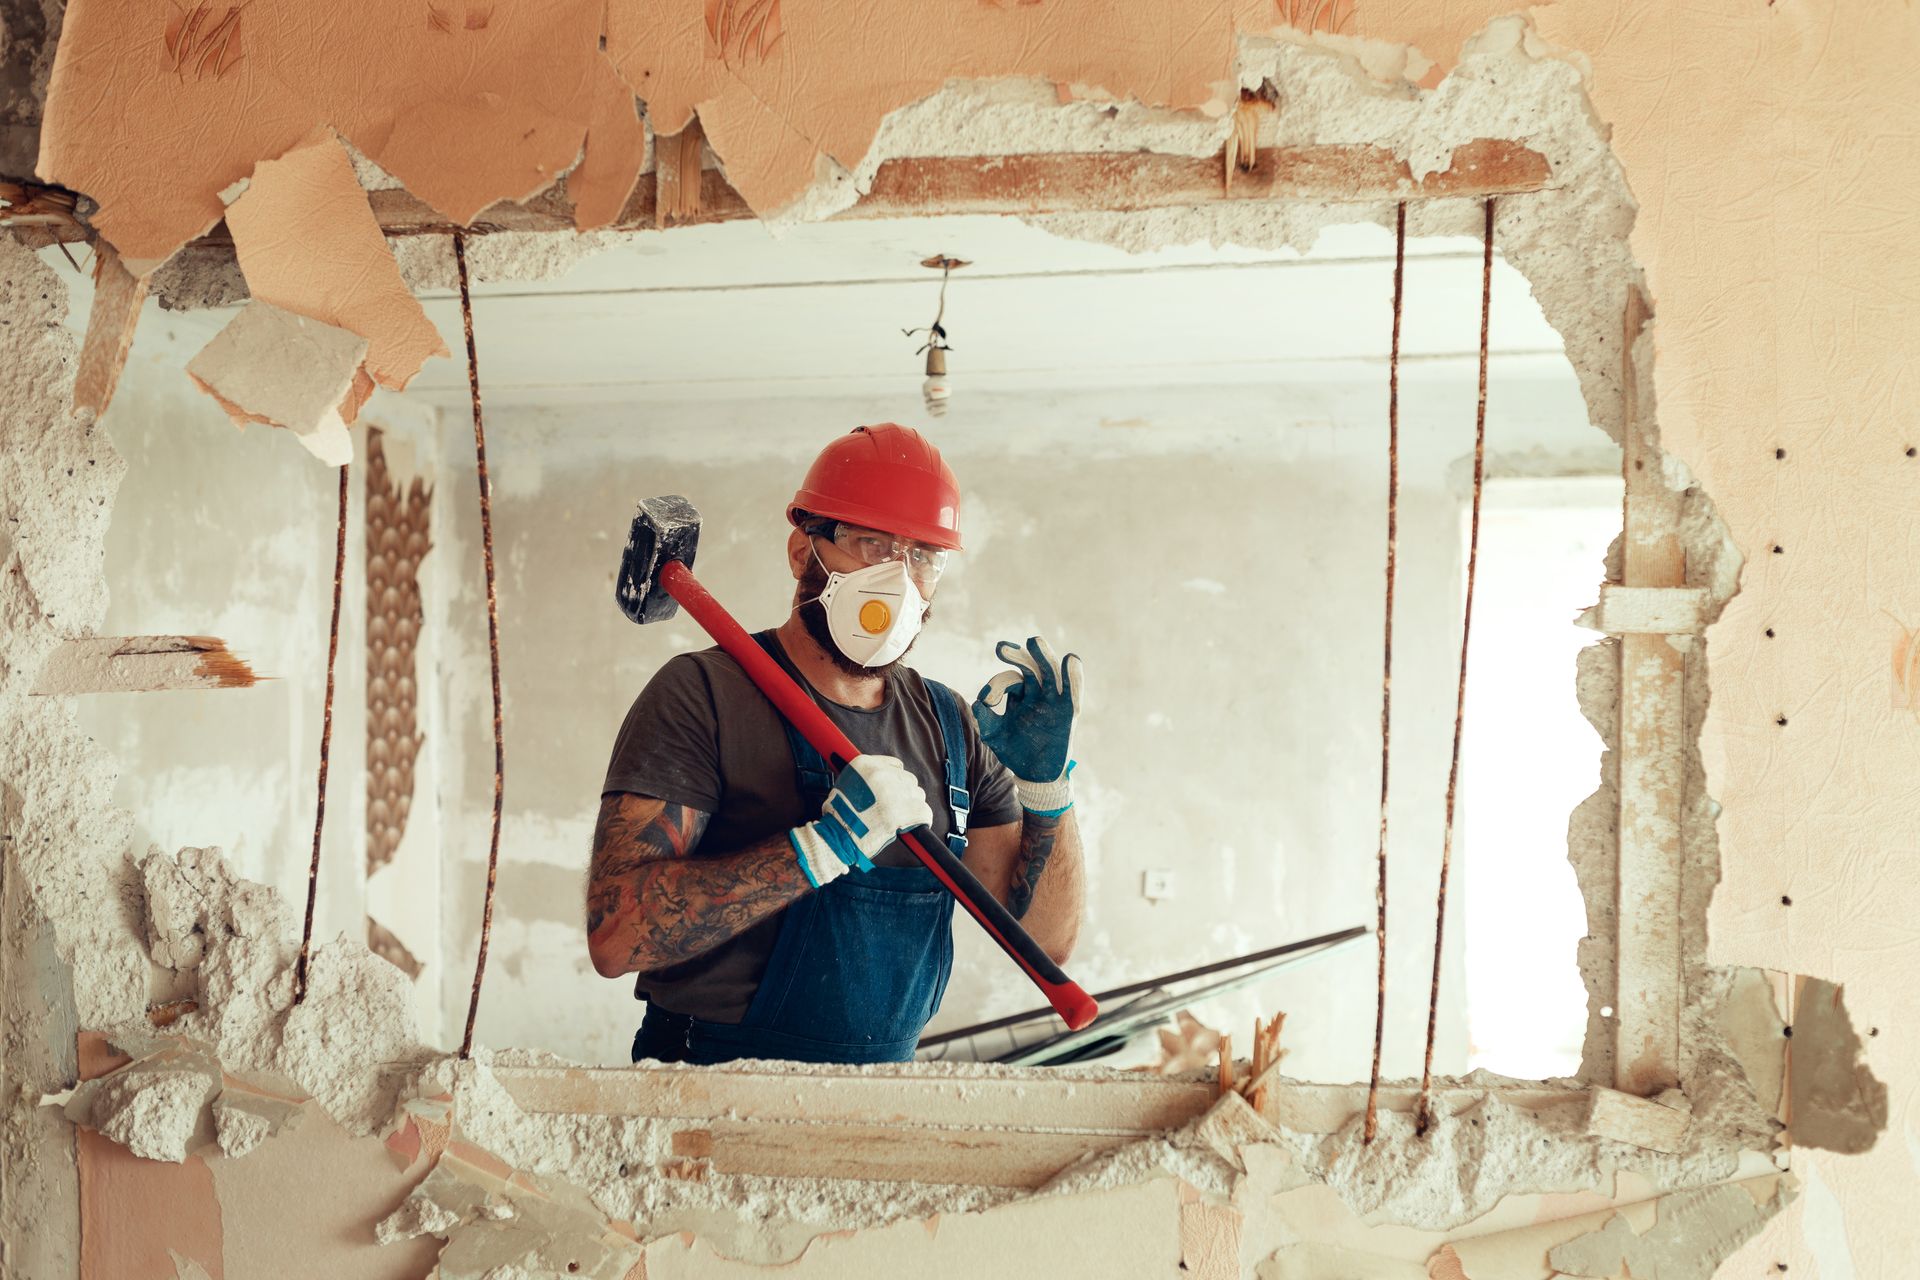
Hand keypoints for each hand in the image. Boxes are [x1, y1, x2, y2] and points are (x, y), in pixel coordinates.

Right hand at [788, 755, 933, 886]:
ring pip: (918, 794)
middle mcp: (881, 774)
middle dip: (904, 793)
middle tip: (896, 807)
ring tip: (901, 817)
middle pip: (908, 779)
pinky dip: (923, 819)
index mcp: (865, 765)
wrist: (837, 838)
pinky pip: (924, 811)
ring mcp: (894, 792)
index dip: (896, 779)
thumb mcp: (845, 784)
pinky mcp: (903, 812)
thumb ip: (866, 777)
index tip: (895, 788)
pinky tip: (916, 824)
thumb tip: (884, 780)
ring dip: (912, 806)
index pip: (896, 765)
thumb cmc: (839, 816)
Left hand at [973, 636, 1081, 811]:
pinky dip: (1074, 675)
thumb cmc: (1014, 751)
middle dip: (1018, 655)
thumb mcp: (994, 735)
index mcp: (1019, 694)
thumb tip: (978, 702)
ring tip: (1033, 641)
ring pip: (1050, 671)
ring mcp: (1054, 700)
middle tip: (1001, 648)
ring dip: (1043, 656)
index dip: (996, 685)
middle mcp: (1037, 692)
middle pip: (1031, 666)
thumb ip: (985, 718)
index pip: (1009, 680)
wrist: (1036, 774)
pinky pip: (1073, 690)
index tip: (988, 701)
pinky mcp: (1069, 711)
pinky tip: (1071, 660)